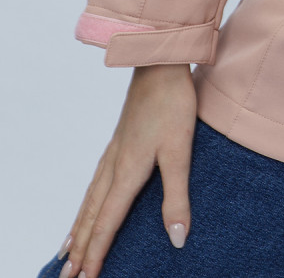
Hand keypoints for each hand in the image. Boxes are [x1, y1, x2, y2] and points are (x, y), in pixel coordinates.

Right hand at [57, 62, 197, 277]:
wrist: (159, 63)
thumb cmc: (172, 105)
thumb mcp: (180, 152)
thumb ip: (177, 196)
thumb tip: (176, 239)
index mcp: (127, 172)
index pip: (108, 222)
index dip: (98, 252)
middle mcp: (114, 165)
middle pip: (92, 215)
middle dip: (80, 248)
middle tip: (65, 277)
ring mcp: (114, 152)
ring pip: (90, 199)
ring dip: (79, 227)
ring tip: (66, 251)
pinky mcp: (119, 141)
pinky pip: (95, 182)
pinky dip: (86, 202)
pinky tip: (88, 202)